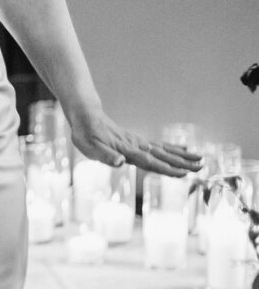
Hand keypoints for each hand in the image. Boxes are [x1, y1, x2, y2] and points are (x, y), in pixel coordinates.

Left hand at [70, 109, 202, 176]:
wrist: (85, 115)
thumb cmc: (85, 134)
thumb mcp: (89, 148)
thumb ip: (105, 156)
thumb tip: (119, 163)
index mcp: (126, 150)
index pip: (151, 162)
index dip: (167, 169)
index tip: (184, 173)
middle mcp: (136, 146)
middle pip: (163, 156)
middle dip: (183, 163)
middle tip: (202, 167)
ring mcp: (138, 142)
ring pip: (165, 150)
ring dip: (183, 156)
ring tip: (201, 160)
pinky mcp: (137, 141)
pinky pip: (159, 145)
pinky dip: (173, 148)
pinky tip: (184, 149)